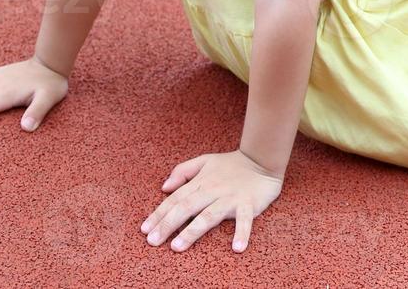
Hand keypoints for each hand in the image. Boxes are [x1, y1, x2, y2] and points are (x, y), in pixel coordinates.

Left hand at [142, 150, 282, 253]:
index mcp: (201, 182)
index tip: (145, 229)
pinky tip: (237, 247)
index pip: (175, 199)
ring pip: (209, 215)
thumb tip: (164, 187)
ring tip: (178, 246)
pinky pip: (245, 220)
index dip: (159, 214)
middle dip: (168, 224)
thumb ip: (183, 171)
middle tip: (153, 241)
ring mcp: (230, 198)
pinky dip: (242, 233)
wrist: (262, 159)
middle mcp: (213, 190)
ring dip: (193, 231)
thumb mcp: (204, 161)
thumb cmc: (232, 164)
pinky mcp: (248, 204)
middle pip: (186, 207)